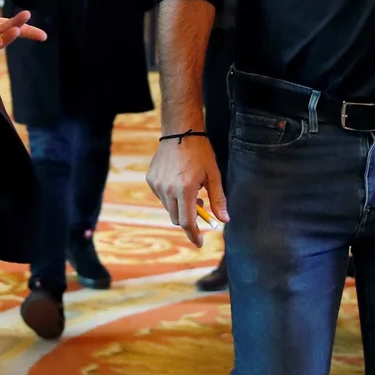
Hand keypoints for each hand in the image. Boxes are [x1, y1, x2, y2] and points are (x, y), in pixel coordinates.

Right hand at [145, 117, 227, 247]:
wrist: (180, 131)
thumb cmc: (200, 153)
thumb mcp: (213, 176)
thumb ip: (218, 200)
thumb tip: (224, 221)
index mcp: (185, 189)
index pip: (187, 222)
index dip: (194, 235)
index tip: (200, 243)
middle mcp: (168, 189)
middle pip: (176, 218)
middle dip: (189, 219)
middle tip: (201, 207)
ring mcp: (157, 184)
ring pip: (168, 208)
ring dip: (180, 206)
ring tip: (192, 191)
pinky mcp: (150, 179)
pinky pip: (161, 197)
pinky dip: (171, 197)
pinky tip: (179, 182)